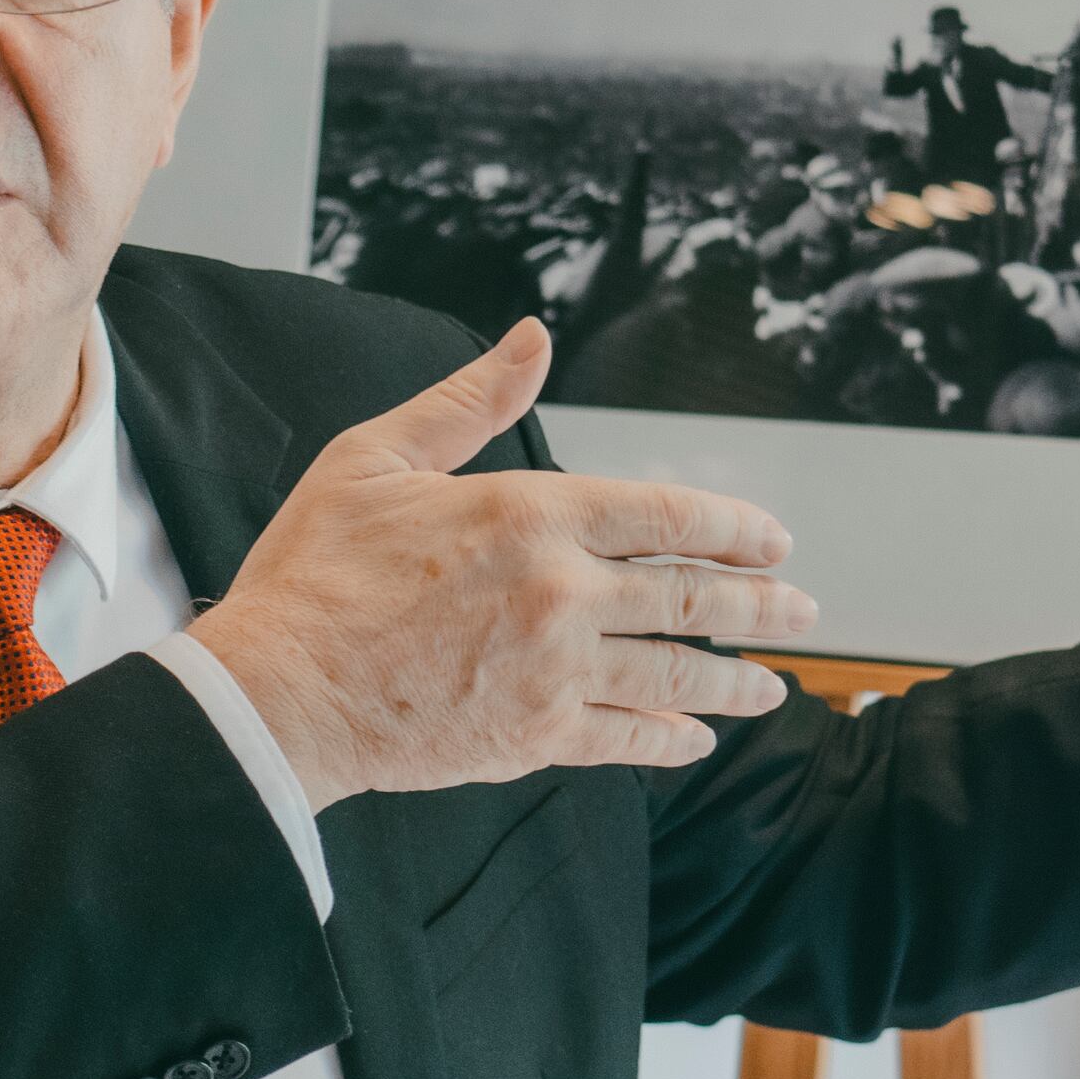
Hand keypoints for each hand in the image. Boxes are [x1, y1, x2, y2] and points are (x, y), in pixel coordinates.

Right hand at [191, 319, 816, 809]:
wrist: (276, 692)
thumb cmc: (315, 573)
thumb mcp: (378, 457)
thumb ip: (470, 401)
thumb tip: (533, 338)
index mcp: (530, 514)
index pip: (666, 516)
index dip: (733, 528)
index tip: (771, 541)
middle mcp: (560, 593)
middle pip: (692, 598)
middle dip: (761, 605)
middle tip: (803, 612)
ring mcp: (555, 671)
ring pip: (675, 674)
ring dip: (736, 679)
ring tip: (774, 685)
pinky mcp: (535, 738)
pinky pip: (629, 740)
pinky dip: (671, 740)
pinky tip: (695, 739)